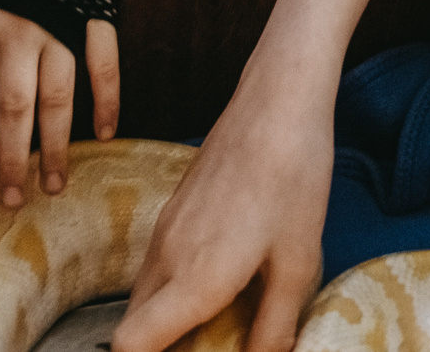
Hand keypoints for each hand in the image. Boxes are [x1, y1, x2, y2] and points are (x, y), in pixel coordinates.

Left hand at [0, 7, 118, 205]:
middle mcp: (18, 32)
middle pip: (13, 108)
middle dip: (12, 160)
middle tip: (11, 201)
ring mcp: (60, 25)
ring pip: (58, 98)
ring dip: (56, 146)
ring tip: (54, 186)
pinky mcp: (96, 17)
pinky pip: (104, 68)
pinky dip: (107, 104)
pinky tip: (104, 136)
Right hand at [115, 86, 330, 351]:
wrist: (277, 102)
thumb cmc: (294, 179)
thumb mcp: (298, 262)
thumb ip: (275, 325)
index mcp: (194, 279)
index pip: (130, 344)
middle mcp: (167, 256)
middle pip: (133, 325)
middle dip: (160, 346)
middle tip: (207, 342)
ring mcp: (164, 229)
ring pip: (144, 294)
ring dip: (166, 318)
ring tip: (216, 321)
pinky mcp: (172, 209)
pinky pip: (157, 264)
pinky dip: (174, 288)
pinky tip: (221, 279)